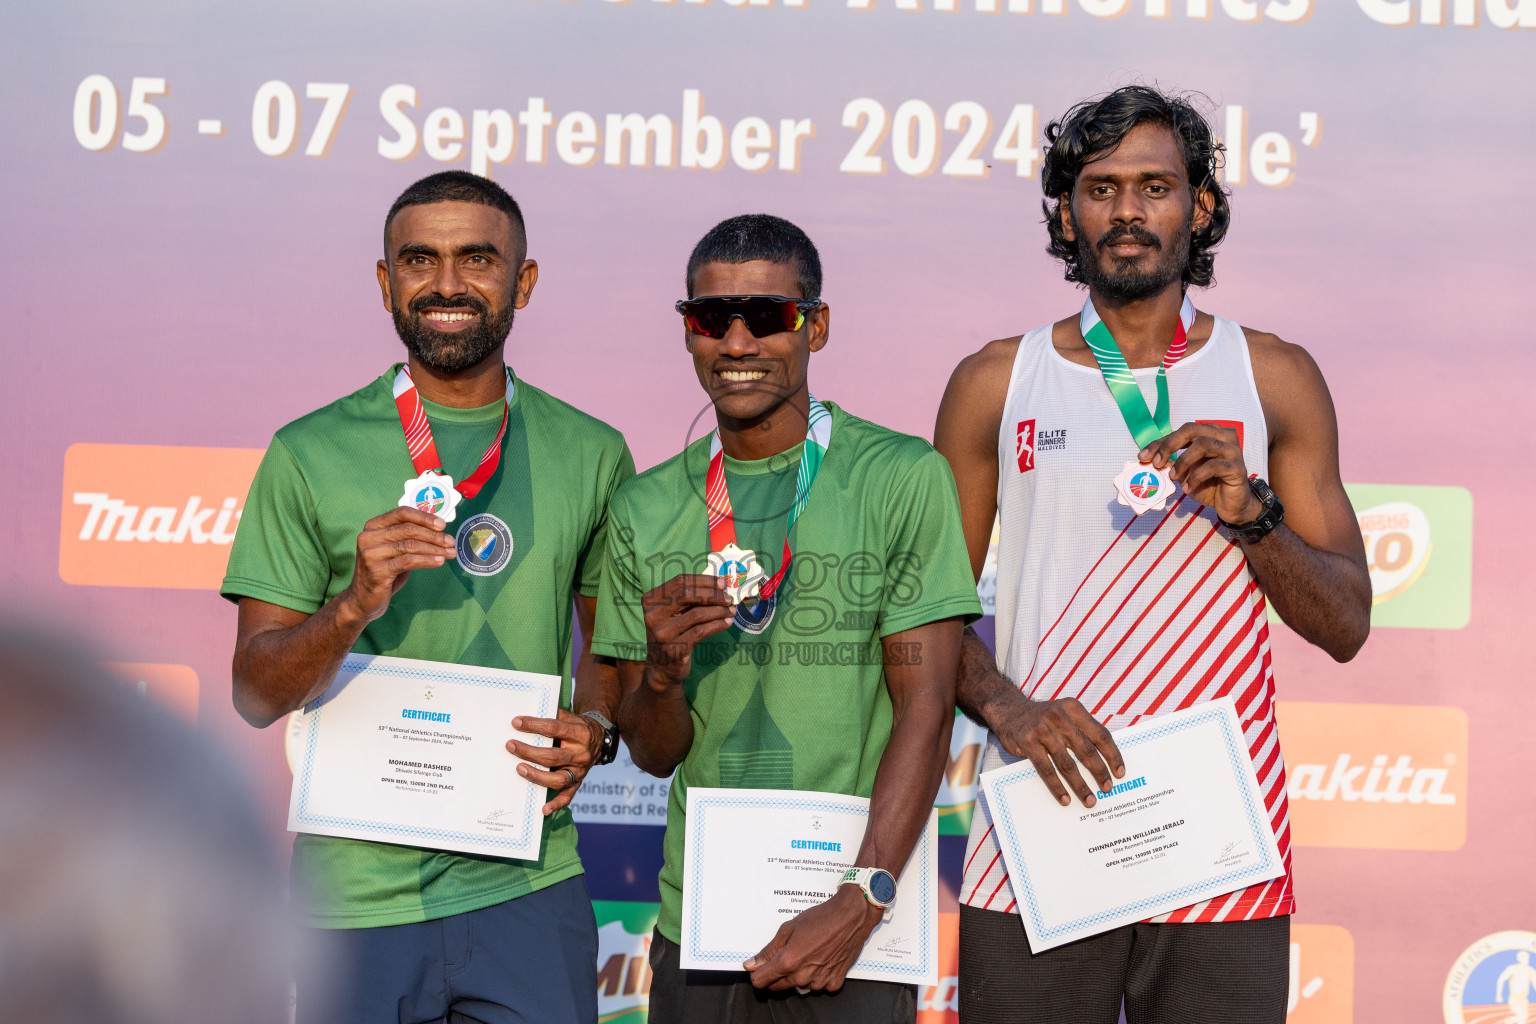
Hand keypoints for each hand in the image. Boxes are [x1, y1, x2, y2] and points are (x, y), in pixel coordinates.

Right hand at [338, 507, 455, 624]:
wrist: (363, 599)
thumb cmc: (384, 571)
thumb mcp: (395, 550)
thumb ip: (409, 537)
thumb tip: (440, 530)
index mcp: (373, 526)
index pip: (402, 513)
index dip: (424, 517)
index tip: (443, 525)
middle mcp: (368, 537)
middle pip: (408, 529)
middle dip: (434, 535)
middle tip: (451, 542)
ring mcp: (370, 554)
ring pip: (409, 545)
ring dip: (434, 549)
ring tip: (450, 553)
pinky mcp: (376, 571)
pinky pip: (407, 561)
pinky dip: (426, 560)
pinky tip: (439, 562)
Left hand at [508, 709, 604, 815]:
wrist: (601, 739)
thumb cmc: (579, 726)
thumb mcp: (571, 716)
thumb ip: (553, 715)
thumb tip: (528, 716)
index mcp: (579, 733)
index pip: (554, 728)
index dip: (534, 725)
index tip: (516, 723)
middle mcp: (581, 753)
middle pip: (552, 756)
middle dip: (529, 751)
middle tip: (511, 746)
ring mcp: (580, 771)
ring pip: (558, 778)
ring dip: (536, 775)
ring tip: (519, 768)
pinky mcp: (578, 783)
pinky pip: (568, 796)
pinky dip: (556, 804)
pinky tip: (543, 809)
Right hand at [641, 574, 735, 687]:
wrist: (661, 666)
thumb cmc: (672, 633)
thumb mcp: (673, 613)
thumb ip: (688, 598)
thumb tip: (719, 585)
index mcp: (651, 600)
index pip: (680, 581)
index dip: (704, 580)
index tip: (722, 583)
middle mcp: (653, 615)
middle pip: (687, 594)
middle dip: (713, 594)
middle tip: (729, 598)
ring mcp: (662, 633)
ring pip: (697, 614)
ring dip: (719, 611)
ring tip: (731, 611)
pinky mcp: (674, 648)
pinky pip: (701, 631)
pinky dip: (717, 625)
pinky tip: (727, 623)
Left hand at [743, 885, 881, 991]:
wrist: (851, 917)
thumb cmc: (821, 919)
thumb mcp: (788, 929)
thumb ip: (768, 950)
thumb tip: (751, 964)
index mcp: (788, 962)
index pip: (761, 981)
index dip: (758, 973)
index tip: (760, 966)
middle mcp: (803, 976)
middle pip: (777, 986)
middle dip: (777, 973)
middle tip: (788, 954)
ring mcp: (819, 982)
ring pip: (798, 986)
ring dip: (798, 975)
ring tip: (808, 953)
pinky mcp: (833, 983)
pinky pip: (817, 986)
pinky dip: (817, 976)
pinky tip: (822, 959)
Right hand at [987, 692, 1124, 806]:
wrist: (1008, 709)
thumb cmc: (1042, 717)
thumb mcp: (1063, 713)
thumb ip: (1081, 730)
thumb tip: (1105, 760)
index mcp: (1074, 709)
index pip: (1100, 734)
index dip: (1113, 755)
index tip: (1120, 773)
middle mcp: (1060, 717)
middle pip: (1086, 750)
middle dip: (1099, 772)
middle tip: (1107, 789)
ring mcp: (1043, 729)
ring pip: (1068, 764)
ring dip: (1080, 785)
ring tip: (1090, 800)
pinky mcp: (1028, 742)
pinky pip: (1047, 770)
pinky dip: (1057, 787)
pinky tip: (1065, 798)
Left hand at [1139, 422, 1260, 524]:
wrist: (1231, 505)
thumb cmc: (1207, 486)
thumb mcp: (1184, 473)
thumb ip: (1170, 463)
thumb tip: (1148, 458)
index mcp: (1210, 433)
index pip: (1181, 431)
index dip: (1160, 442)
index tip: (1142, 456)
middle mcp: (1223, 437)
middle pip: (1192, 429)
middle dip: (1169, 445)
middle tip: (1156, 462)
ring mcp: (1232, 450)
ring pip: (1203, 444)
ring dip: (1183, 461)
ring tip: (1174, 477)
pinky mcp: (1237, 467)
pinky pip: (1214, 466)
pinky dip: (1196, 476)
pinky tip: (1189, 487)